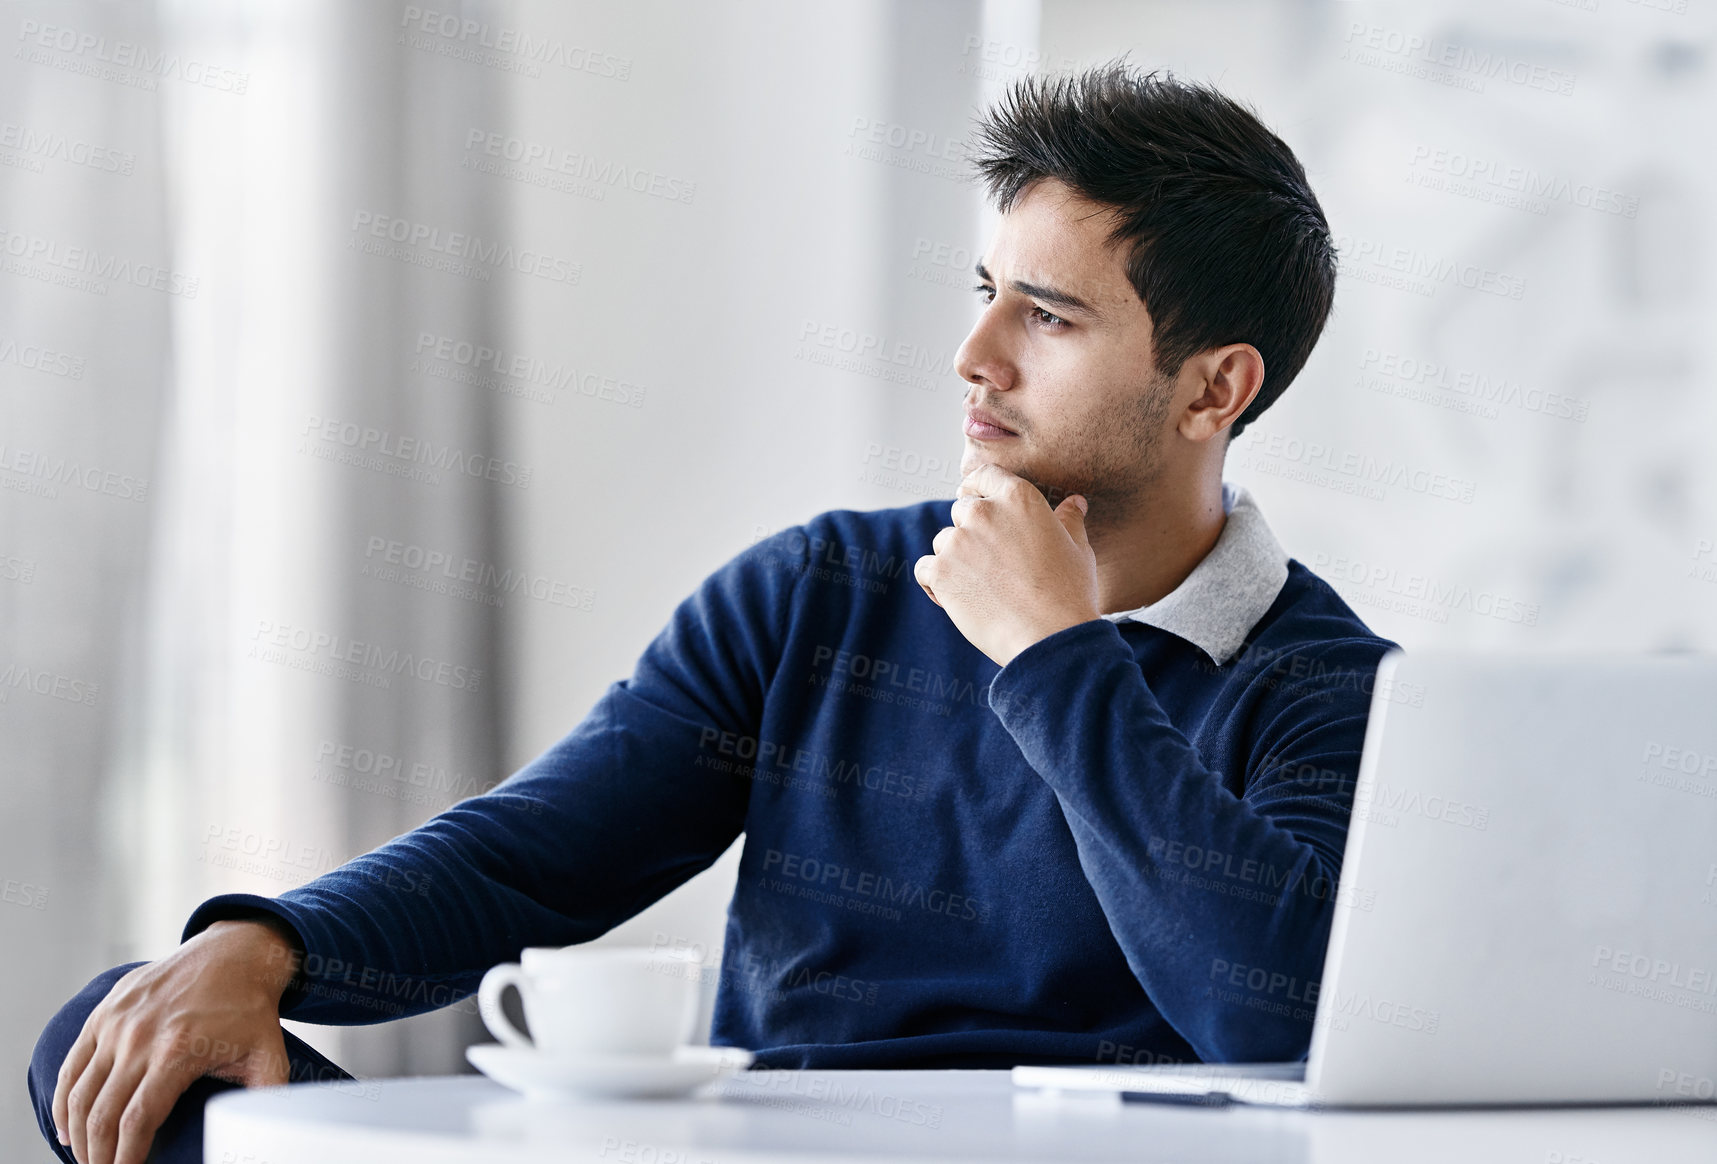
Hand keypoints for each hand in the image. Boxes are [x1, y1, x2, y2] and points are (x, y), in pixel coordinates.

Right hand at [53, 919, 300, 1163]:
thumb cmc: (250, 1010)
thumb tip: (264, 1135)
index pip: (137, 1120)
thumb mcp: (269, 1055)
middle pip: (102, 1114)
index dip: (125, 1157)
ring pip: (80, 1093)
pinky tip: (67, 1128)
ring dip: (78, 1135)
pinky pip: (71, 1065)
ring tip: (87, 1159)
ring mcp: (117, 1022)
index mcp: (177, 1051)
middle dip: (99, 1155)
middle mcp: (139, 1036)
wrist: (234, 953)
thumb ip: (265, 1100)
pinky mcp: (104, 1013)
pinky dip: (63, 1101)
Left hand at [913, 463, 1100, 665]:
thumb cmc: (1069, 593)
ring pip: (943, 541)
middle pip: (961, 510)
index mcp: (1018, 498)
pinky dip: (935, 582)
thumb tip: (1074, 502)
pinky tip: (955, 598)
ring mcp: (958, 541)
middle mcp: (983, 512)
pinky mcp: (941, 572)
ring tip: (980, 586)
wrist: (1050, 636)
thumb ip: (1068, 521)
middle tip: (990, 561)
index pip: (983, 475)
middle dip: (971, 531)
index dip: (977, 488)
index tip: (975, 499)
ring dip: (954, 558)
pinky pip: (925, 569)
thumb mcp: (1077, 549)